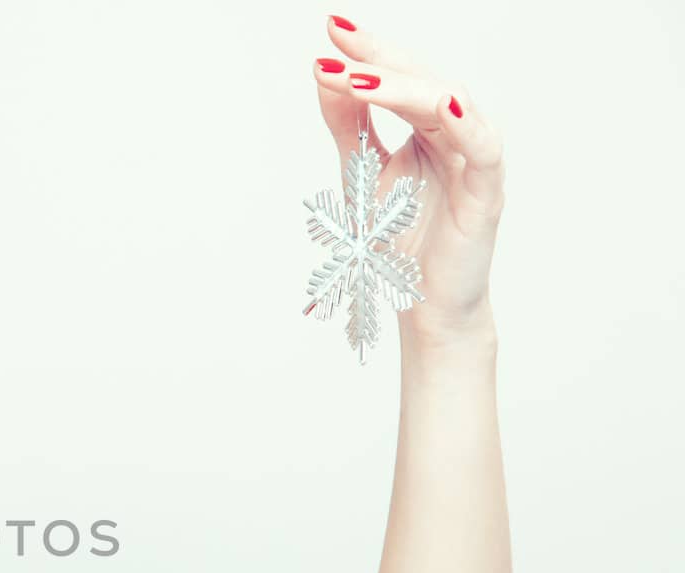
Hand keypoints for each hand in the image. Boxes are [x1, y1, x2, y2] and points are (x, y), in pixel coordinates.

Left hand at [314, 15, 505, 348]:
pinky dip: (461, 123)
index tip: (331, 26)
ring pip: (448, 105)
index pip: (399, 76)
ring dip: (403, 89)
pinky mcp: (487, 190)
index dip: (370, 49)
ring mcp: (474, 158)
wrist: (422, 304)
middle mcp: (454, 133)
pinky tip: (437, 103)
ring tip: (358, 78)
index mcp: (426, 125)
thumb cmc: (400, 240)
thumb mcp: (361, 172)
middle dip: (380, 60)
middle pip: (423, 80)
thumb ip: (347, 125)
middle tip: (339, 45)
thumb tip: (325, 73)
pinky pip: (482, 147)